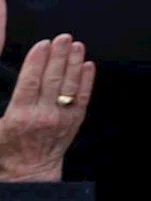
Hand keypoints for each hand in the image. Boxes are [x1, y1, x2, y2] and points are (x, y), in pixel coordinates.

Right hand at [0, 0, 94, 183]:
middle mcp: (43, 114)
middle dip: (58, 55)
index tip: (43, 44)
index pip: (30, 82)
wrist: (29, 170)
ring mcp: (62, 117)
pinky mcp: (75, 119)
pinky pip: (84, 96)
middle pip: (52, 79)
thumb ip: (6, 99)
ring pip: (70, 85)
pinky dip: (87, 80)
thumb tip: (8, 78)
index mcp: (20, 115)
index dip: (37, 61)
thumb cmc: (9, 147)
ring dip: (74, 62)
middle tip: (63, 37)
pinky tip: (87, 65)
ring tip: (76, 45)